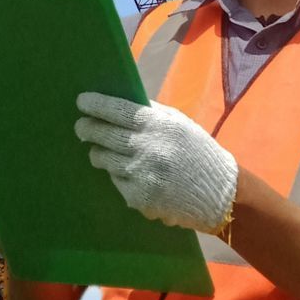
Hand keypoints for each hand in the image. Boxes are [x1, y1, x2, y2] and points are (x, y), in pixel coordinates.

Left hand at [74, 92, 237, 233]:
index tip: (81, 101)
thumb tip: (119, 102)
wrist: (219, 194)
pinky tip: (132, 173)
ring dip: (100, 153)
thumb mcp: (178, 123)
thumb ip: (150, 112)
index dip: (95, 105)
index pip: (116, 110)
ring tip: (104, 150)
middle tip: (81, 126)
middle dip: (87, 128)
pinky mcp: (139, 198)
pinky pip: (117, 181)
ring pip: (104, 159)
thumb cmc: (198, 152)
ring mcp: (141, 174)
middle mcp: (146, 148)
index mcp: (157, 125)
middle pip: (103, 134)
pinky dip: (119, 175)